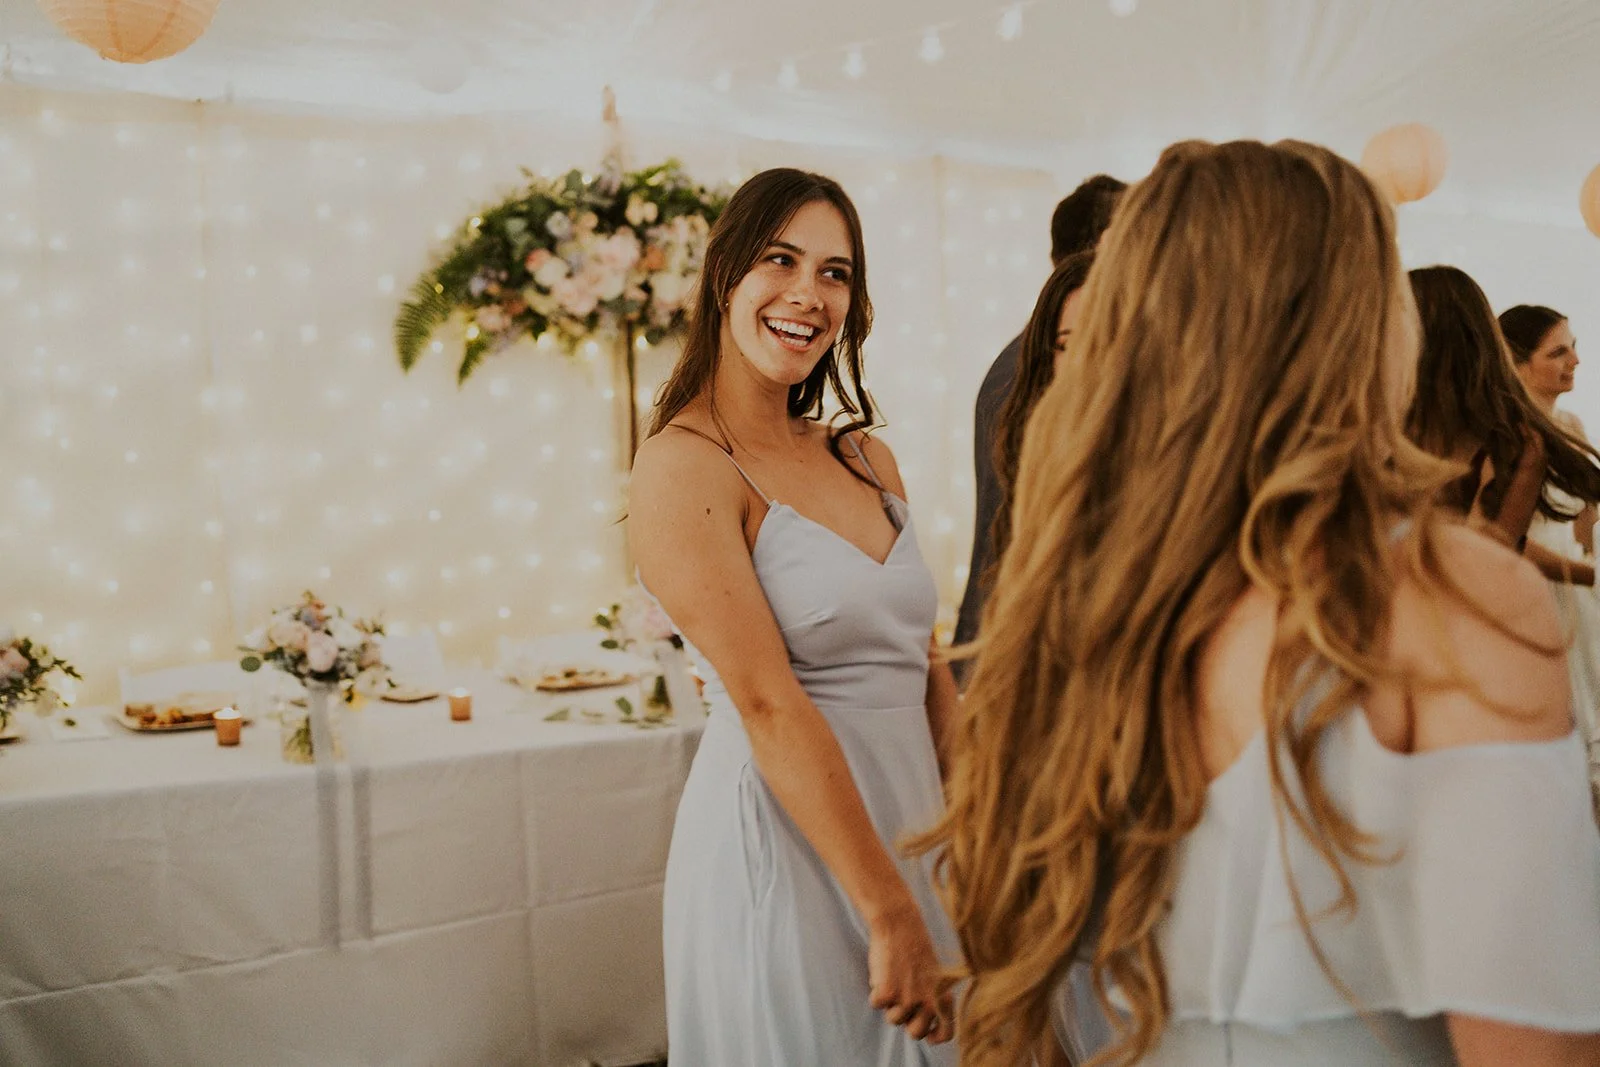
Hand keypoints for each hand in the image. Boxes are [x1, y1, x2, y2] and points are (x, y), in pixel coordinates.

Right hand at [867, 904, 954, 1044]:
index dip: (936, 1037)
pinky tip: (882, 973)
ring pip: (893, 1019)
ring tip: (894, 979)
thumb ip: (932, 1000)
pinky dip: (875, 991)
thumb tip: (922, 1028)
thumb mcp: (935, 975)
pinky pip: (876, 1004)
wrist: (900, 925)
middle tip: (903, 1001)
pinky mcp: (887, 993)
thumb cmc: (915, 949)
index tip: (929, 1036)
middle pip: (916, 1033)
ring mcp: (906, 999)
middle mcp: (927, 1002)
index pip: (946, 1033)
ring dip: (890, 1004)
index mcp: (942, 997)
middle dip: (907, 1021)